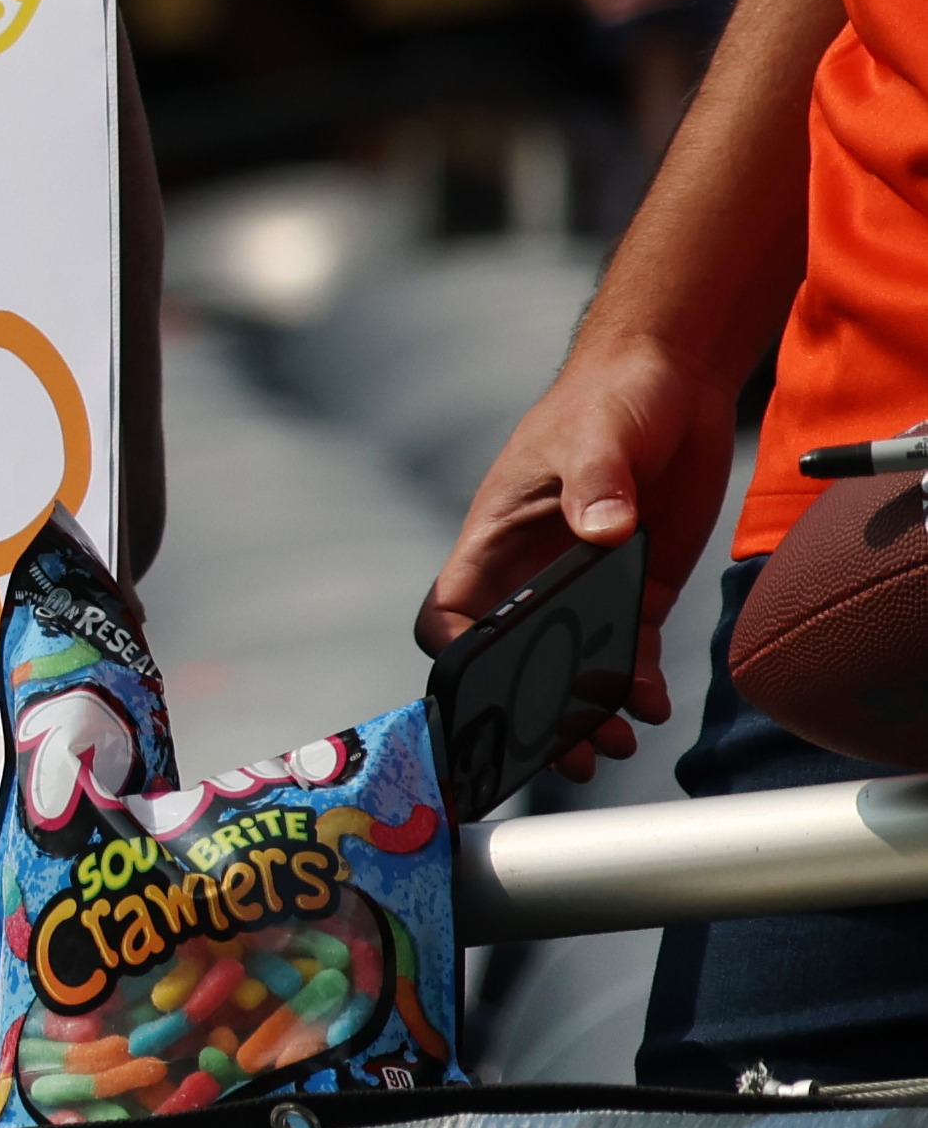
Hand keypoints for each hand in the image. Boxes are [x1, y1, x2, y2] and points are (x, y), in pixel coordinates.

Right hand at [417, 330, 725, 779]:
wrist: (675, 377)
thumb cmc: (612, 393)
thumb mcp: (598, 433)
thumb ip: (596, 482)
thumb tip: (603, 532)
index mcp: (496, 542)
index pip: (452, 613)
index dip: (457, 654)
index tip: (481, 688)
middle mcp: (532, 574)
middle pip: (513, 660)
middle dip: (529, 710)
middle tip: (558, 750)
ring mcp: (585, 586)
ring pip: (571, 667)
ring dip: (585, 712)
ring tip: (611, 746)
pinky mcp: (635, 588)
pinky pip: (628, 651)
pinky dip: (635, 685)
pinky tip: (649, 707)